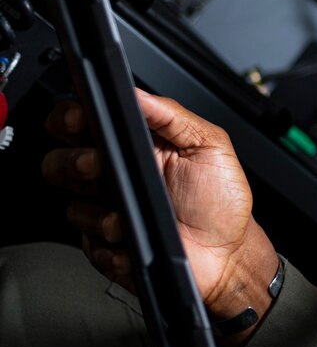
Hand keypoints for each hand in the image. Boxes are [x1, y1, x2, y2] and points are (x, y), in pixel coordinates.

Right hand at [41, 91, 277, 319]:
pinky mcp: (104, 247)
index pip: (83, 122)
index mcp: (135, 145)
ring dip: (99, 210)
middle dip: (72, 161)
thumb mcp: (210, 145)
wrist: (227, 252)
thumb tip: (137, 93)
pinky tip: (135, 238)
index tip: (80, 120)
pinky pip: (88, 243)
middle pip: (59, 160)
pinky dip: (111, 243)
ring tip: (129, 214)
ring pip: (71, 205)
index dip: (71, 117)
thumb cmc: (221, 199)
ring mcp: (106, 211)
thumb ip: (173, 116)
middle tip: (98, 165)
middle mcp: (114, 176)